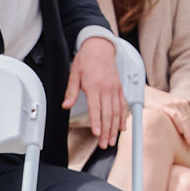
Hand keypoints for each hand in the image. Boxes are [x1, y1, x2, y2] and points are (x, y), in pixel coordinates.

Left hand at [63, 33, 125, 149]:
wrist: (100, 46)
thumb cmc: (87, 59)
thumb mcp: (74, 74)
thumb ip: (71, 91)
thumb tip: (66, 105)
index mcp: (94, 86)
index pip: (96, 108)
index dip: (97, 123)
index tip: (97, 134)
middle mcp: (107, 88)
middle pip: (108, 114)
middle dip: (107, 131)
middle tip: (105, 144)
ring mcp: (115, 88)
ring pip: (117, 112)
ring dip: (115, 128)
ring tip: (112, 140)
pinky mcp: (119, 87)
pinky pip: (123, 105)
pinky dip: (123, 117)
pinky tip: (122, 126)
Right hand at [154, 94, 189, 154]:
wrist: (143, 93)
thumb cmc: (157, 103)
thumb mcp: (172, 108)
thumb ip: (184, 115)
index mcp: (183, 104)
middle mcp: (180, 103)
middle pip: (189, 122)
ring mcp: (172, 104)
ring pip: (184, 120)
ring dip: (188, 133)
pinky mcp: (163, 105)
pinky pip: (174, 115)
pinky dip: (179, 123)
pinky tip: (181, 132)